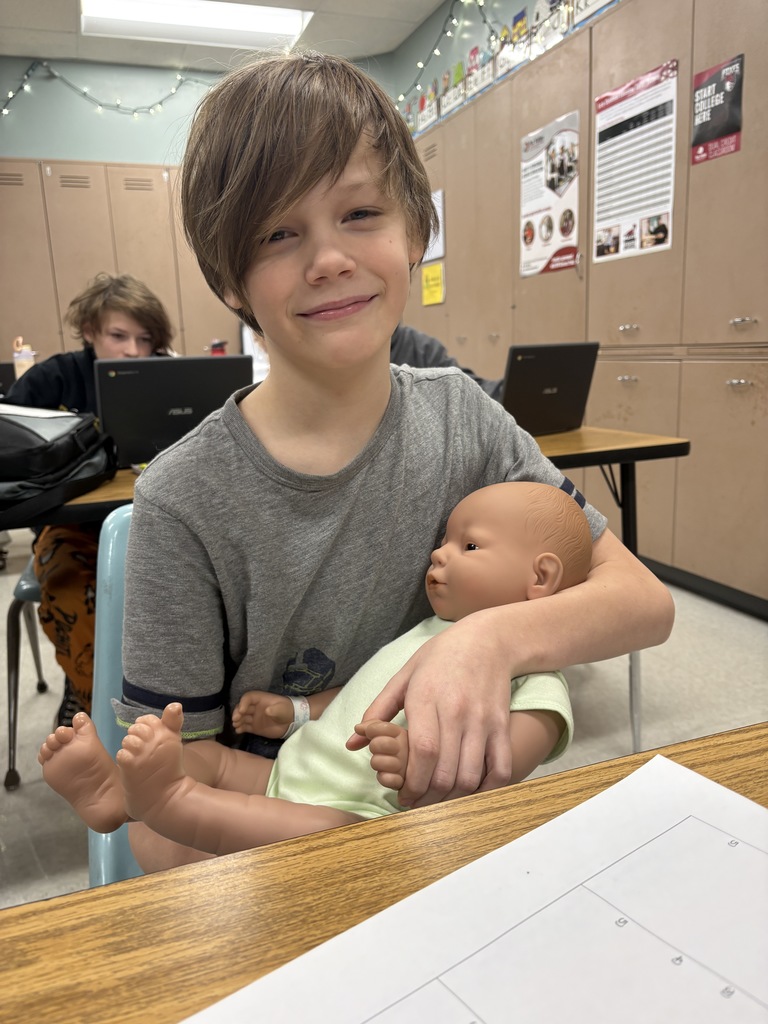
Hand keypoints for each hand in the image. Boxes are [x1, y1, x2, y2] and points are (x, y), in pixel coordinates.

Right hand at [232, 691, 292, 738]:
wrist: (291, 722)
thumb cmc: (287, 711)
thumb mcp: (282, 709)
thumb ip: (275, 710)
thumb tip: (267, 711)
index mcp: (261, 699)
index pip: (248, 697)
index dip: (243, 702)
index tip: (241, 710)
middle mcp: (255, 707)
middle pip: (242, 707)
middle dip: (237, 712)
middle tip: (235, 719)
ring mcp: (254, 717)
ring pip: (242, 717)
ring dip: (237, 720)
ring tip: (235, 725)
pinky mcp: (254, 727)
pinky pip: (245, 727)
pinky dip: (240, 728)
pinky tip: (238, 731)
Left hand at [347, 614, 512, 807]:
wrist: (488, 641)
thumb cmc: (440, 658)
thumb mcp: (404, 676)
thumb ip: (377, 711)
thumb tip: (353, 743)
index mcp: (426, 698)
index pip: (422, 751)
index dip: (412, 782)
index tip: (403, 796)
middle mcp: (457, 712)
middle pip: (445, 771)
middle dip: (428, 797)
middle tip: (417, 803)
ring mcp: (482, 721)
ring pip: (470, 776)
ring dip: (453, 798)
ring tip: (439, 801)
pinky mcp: (502, 726)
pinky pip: (501, 770)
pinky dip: (487, 790)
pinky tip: (470, 793)